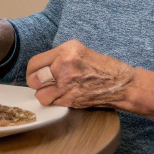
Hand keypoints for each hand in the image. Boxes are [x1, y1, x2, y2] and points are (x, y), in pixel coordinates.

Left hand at [26, 40, 153, 120]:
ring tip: (55, 91)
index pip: (36, 62)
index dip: (32, 71)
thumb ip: (59, 57)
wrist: (121, 84)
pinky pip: (53, 103)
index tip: (35, 74)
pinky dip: (56, 101)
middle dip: (37, 83)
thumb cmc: (103, 67)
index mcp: (66, 50)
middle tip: (44, 83)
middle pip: (34, 79)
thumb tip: (41, 67)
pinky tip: (66, 96)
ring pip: (41, 95)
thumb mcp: (79, 51)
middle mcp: (64, 65)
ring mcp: (68, 84)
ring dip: (45, 95)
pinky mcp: (72, 99)